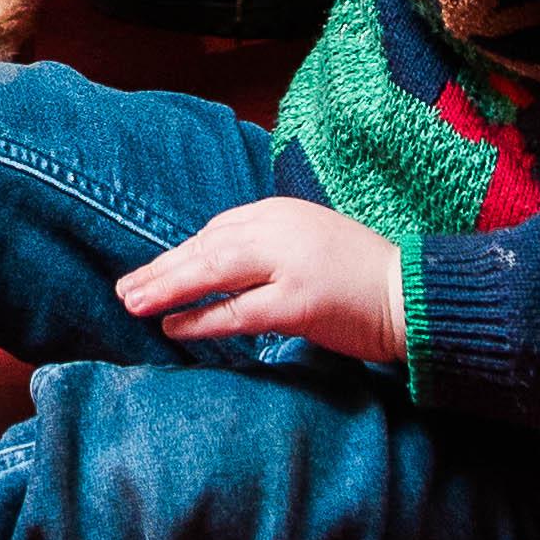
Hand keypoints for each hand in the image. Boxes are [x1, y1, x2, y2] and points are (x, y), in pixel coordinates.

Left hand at [119, 197, 407, 360]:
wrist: (416, 294)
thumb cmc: (363, 276)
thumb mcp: (309, 244)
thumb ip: (269, 249)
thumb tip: (222, 270)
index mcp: (280, 212)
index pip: (216, 232)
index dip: (181, 254)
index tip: (153, 271)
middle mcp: (279, 229)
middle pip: (205, 247)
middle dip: (160, 268)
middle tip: (123, 288)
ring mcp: (289, 264)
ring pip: (213, 272)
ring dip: (167, 288)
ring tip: (132, 303)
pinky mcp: (300, 302)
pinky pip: (238, 312)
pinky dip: (202, 318)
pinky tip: (173, 327)